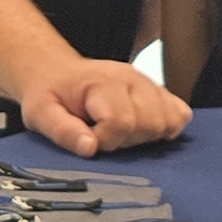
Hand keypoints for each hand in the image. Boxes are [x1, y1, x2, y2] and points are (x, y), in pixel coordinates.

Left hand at [21, 57, 189, 154]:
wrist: (57, 73)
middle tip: (103, 135)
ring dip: (145, 136)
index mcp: (103, 82)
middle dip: (126, 140)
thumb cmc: (49, 95)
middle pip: (150, 123)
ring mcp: (148, 83)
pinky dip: (166, 128)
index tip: (88, 138)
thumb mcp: (40, 114)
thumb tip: (90, 148)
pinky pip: (180, 113)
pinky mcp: (158, 91)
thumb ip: (63, 131)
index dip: (105, 140)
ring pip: (168, 121)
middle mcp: (132, 78)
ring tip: (120, 133)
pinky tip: (142, 131)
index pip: (121, 122)